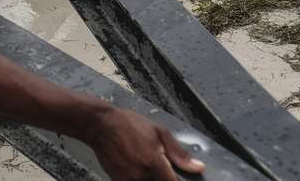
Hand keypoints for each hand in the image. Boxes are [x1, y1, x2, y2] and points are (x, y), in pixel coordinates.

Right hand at [86, 107, 203, 179]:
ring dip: (152, 178)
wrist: (100, 125)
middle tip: (159, 167)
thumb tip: (199, 167)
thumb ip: (179, 153)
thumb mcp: (158, 131)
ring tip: (147, 166)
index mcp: (154, 163)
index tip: (177, 176)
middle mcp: (142, 175)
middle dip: (163, 178)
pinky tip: (138, 169)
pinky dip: (140, 179)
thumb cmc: (129, 124)